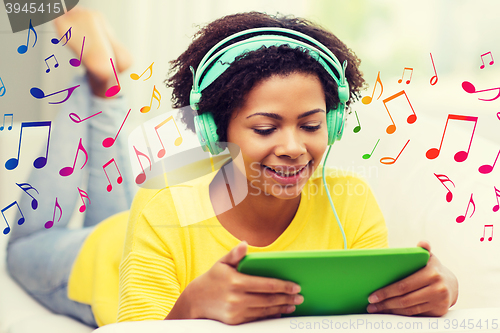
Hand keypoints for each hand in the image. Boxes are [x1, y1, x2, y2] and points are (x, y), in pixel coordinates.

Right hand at [166, 241, 303, 324]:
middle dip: (287, 298)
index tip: (295, 286)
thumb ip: (235, 254)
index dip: (283, 286)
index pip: (266, 285)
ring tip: (293, 304)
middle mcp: (237, 298)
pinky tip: (279, 311)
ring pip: (265, 310)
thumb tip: (245, 243)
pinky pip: (257, 318)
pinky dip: (270, 314)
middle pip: (269, 299)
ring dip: (281, 307)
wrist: (196, 301)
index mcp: (236, 282)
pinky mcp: (236, 321)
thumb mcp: (221, 263)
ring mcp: (237, 311)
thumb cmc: (212, 278)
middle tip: (300, 297)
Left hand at [366, 241, 457, 315]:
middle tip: (370, 305)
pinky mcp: (439, 311)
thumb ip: (424, 249)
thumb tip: (423, 243)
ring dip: (390, 310)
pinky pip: (415, 314)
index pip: (403, 285)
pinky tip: (389, 312)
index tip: (372, 295)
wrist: (451, 284)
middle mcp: (437, 289)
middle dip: (385, 303)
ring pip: (409, 309)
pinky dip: (400, 314)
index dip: (386, 292)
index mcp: (431, 274)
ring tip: (376, 309)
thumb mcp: (428, 257)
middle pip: (404, 299)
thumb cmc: (432, 269)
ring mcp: (439, 302)